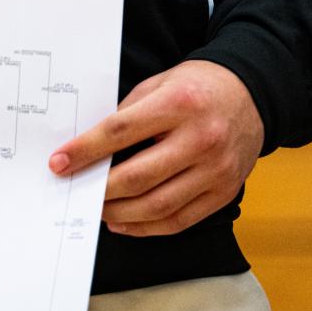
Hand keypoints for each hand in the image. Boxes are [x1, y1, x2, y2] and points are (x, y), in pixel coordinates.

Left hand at [47, 59, 263, 236]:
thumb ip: (129, 113)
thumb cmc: (197, 87)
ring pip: (158, 205)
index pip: (121, 131)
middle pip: (138, 175)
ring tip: (97, 209)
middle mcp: (200, 139)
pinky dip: (147, 227)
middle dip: (100, 188)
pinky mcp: (224, 193)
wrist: (251, 95)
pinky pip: (180, 220)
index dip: (86, 149)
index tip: (59, 161)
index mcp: (179, 103)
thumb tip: (91, 146)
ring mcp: (215, 170)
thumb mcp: (160, 84)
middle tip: (76, 190)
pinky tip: (125, 221)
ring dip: (120, 213)